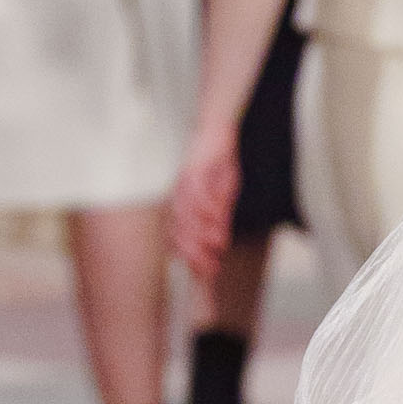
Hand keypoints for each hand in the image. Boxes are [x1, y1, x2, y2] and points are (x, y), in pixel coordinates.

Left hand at [169, 122, 241, 291]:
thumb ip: (220, 216)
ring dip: (201, 235)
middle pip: (180, 231)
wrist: (216, 129)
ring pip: (187, 216)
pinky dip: (207, 211)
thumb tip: (220, 241)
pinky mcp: (192, 171)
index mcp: (181, 202)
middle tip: (210, 269)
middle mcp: (178, 196)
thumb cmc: (217, 160)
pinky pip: (197, 195)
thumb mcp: (224, 192)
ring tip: (217, 248)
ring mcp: (182, 184)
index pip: (181, 236)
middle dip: (195, 253)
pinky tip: (217, 222)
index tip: (206, 274)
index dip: (192, 257)